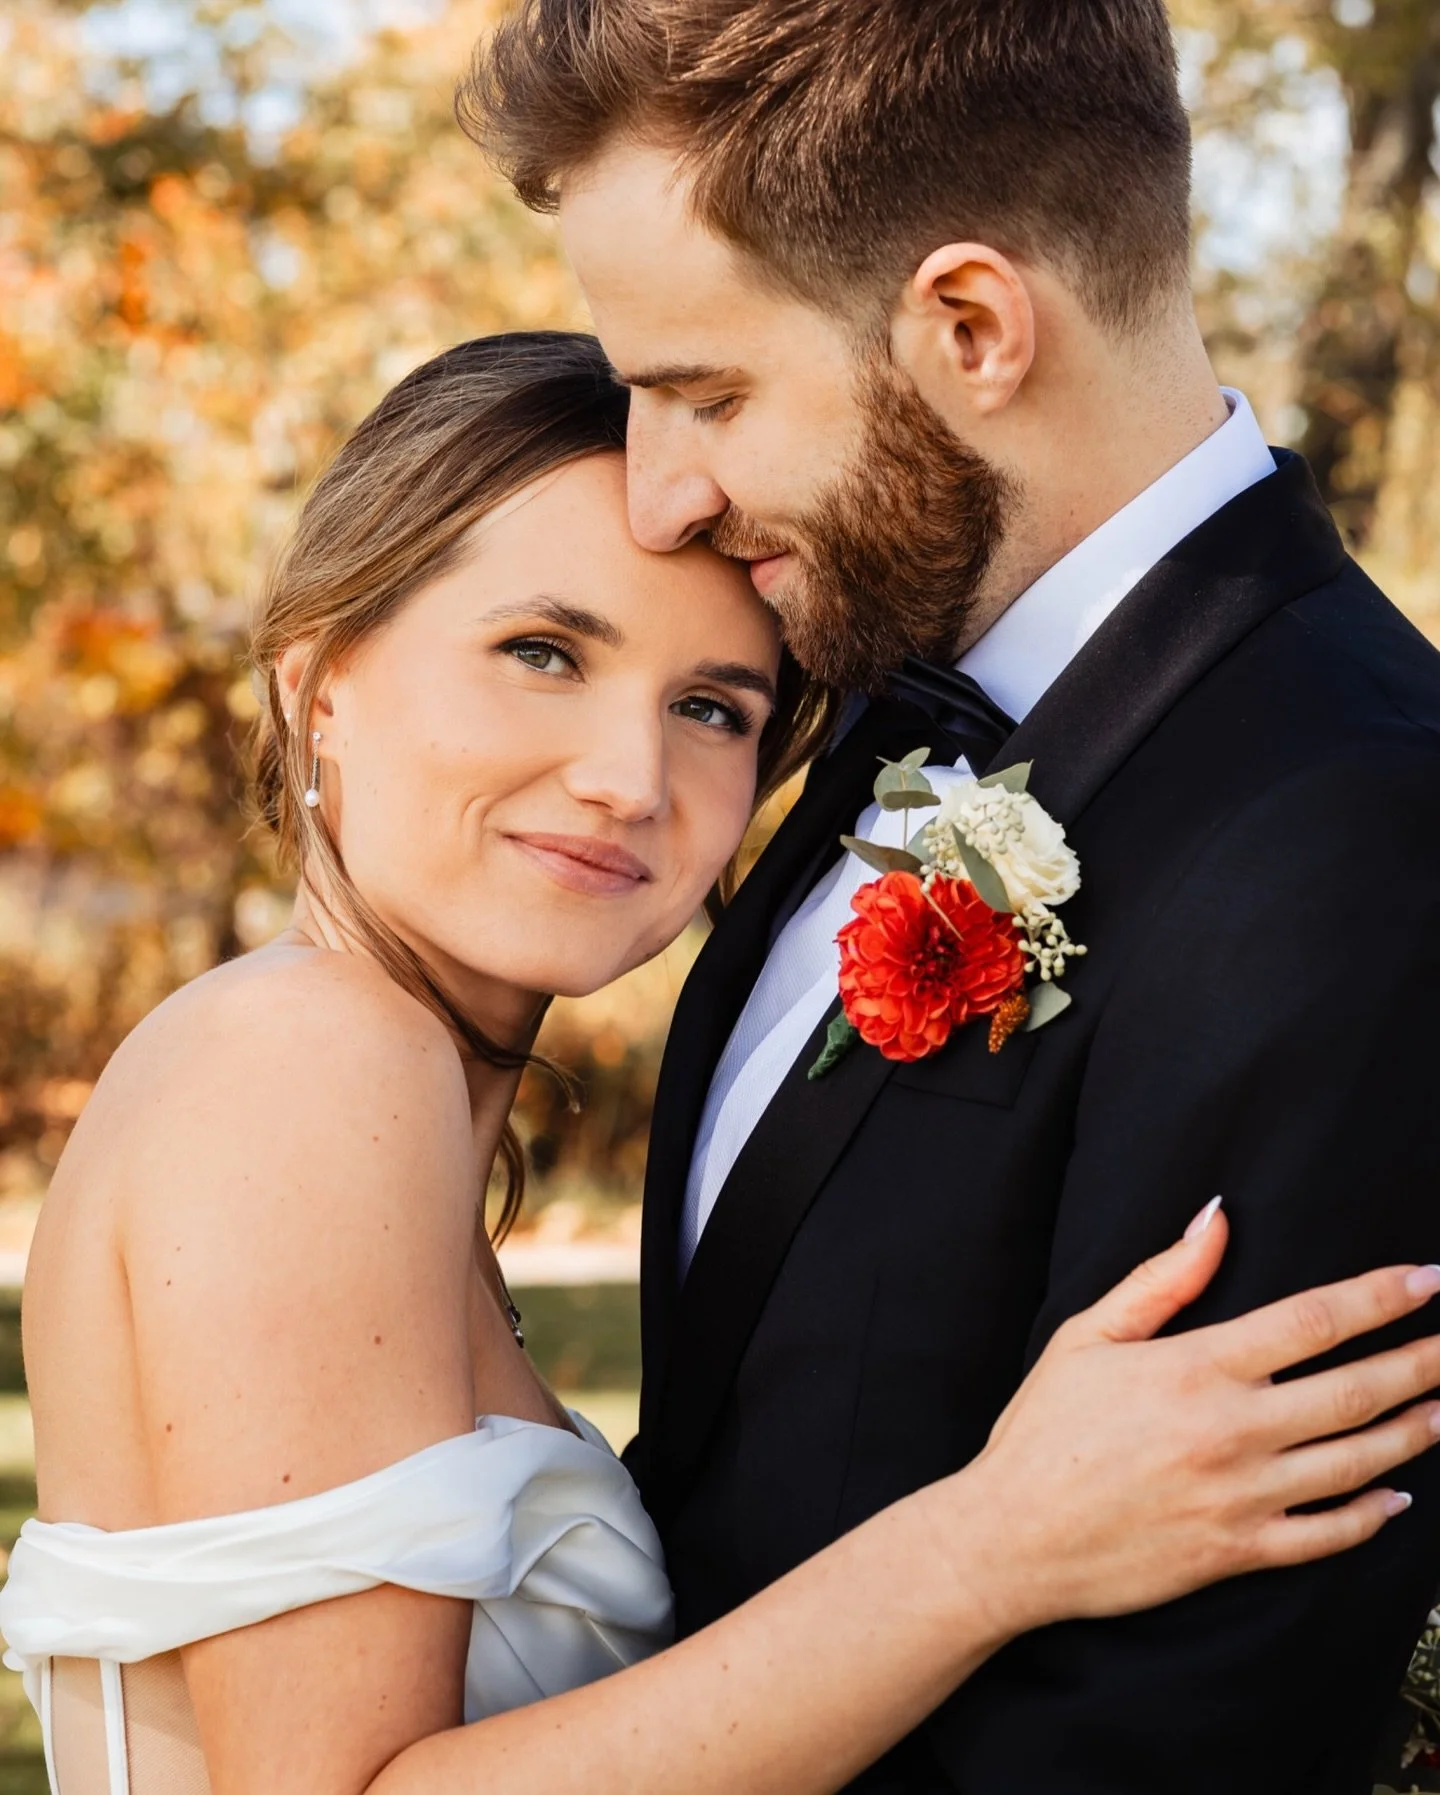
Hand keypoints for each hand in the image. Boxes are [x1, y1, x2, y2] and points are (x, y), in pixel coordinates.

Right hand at [960, 1201, 1439, 1630]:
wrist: (1012, 1538)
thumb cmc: (1042, 1431)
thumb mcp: (1087, 1336)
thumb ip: (1162, 1278)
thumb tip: (1216, 1219)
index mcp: (1198, 1367)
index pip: (1314, 1320)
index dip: (1379, 1296)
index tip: (1426, 1279)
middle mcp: (1234, 1430)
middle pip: (1355, 1389)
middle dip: (1421, 1362)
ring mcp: (1243, 1496)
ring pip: (1357, 1461)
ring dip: (1413, 1430)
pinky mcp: (1239, 1553)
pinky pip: (1328, 1534)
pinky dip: (1373, 1515)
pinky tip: (1398, 1496)